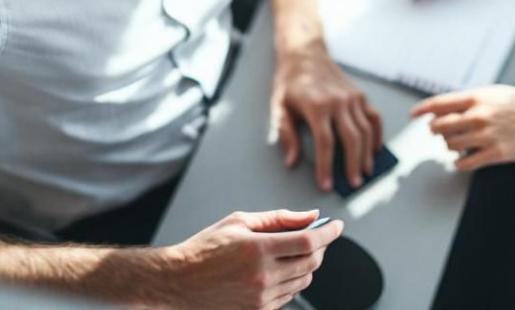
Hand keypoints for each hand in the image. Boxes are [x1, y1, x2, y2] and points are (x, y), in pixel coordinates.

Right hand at [155, 209, 341, 309]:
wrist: (176, 282)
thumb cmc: (205, 248)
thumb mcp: (239, 222)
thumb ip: (279, 219)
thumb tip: (311, 216)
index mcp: (258, 249)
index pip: (309, 241)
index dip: (329, 232)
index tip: (338, 226)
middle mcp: (262, 277)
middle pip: (311, 262)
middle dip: (320, 247)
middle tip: (317, 236)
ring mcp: (260, 299)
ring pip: (303, 281)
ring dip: (307, 265)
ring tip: (294, 253)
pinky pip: (288, 298)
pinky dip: (291, 283)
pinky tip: (279, 272)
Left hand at [272, 47, 383, 190]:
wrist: (305, 54)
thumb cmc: (289, 83)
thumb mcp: (279, 107)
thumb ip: (287, 134)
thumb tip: (291, 161)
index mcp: (316, 105)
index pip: (326, 143)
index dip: (326, 166)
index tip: (326, 185)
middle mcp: (338, 101)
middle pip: (351, 139)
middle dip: (353, 164)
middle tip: (354, 184)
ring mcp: (352, 97)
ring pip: (366, 130)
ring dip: (367, 154)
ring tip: (365, 172)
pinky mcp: (360, 95)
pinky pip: (374, 117)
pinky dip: (377, 134)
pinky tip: (375, 149)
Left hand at [411, 85, 514, 170]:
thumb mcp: (498, 93)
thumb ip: (474, 99)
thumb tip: (452, 106)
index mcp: (477, 97)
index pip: (438, 103)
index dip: (422, 110)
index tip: (413, 115)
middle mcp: (477, 116)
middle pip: (439, 127)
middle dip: (436, 131)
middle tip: (439, 133)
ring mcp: (485, 136)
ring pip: (450, 145)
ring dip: (450, 146)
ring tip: (458, 144)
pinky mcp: (495, 154)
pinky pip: (465, 163)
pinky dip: (459, 162)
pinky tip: (463, 160)